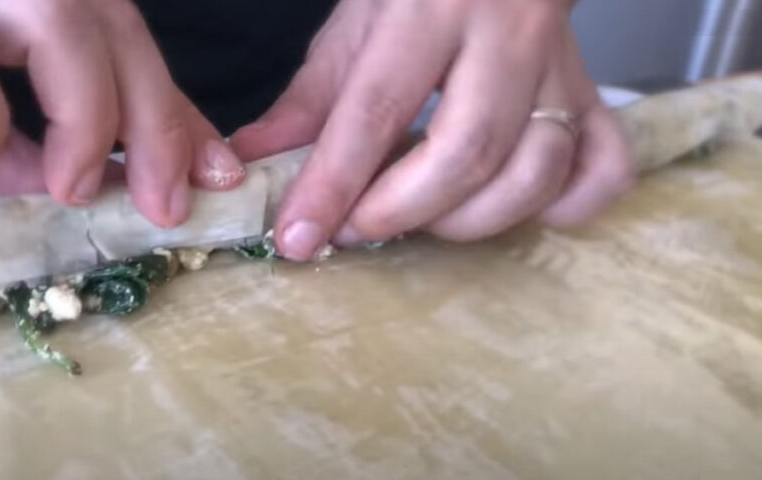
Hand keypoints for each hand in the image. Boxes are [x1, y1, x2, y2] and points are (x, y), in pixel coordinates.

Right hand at [0, 0, 244, 226]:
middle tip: (164, 200)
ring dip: (84, 105)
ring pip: (44, 6)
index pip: (120, 37)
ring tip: (74, 188)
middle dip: (152, 110)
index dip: (177, 105)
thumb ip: (57, 161)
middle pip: (101, 13)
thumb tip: (146, 185)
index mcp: (9, 17)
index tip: (216, 174)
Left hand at [231, 0, 634, 259]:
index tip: (297, 236)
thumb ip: (308, 101)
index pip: (376, 109)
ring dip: (470, 219)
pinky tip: (514, 209)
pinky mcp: (593, 93)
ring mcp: (561, 67)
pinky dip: (562, 208)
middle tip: (355, 229)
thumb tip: (252, 164)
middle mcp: (508, 34)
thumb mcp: (354, 26)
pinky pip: (602, 167)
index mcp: (434, 4)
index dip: (333, 183)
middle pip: (466, 151)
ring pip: (536, 170)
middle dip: (401, 211)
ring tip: (420, 217)